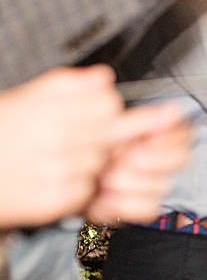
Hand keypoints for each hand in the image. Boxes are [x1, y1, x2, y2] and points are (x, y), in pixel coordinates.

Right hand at [0, 67, 125, 227]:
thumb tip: (104, 77)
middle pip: (112, 134)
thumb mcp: (20, 99)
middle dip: (103, 133)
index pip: (108, 103)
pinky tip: (56, 177)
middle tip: (81, 136)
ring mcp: (56, 173)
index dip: (106, 106)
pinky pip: (86, 191)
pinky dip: (78, 186)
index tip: (97, 110)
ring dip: (91, 160)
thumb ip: (66, 85)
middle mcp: (56, 142)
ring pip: (102, 163)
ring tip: (62, 156)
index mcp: (49, 112)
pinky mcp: (52, 202)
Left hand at [85, 103, 192, 224]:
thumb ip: (141, 117)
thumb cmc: (74, 146)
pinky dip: (127, 205)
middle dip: (154, 161)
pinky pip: (149, 208)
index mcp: (150, 133)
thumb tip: (174, 109)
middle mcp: (154, 157)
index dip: (170, 137)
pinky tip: (107, 198)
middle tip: (126, 159)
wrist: (49, 177)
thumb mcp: (103, 124)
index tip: (149, 139)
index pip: (183, 133)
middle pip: (180, 159)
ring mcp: (147, 182)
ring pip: (163, 185)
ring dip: (134, 183)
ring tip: (106, 179)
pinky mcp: (136, 205)